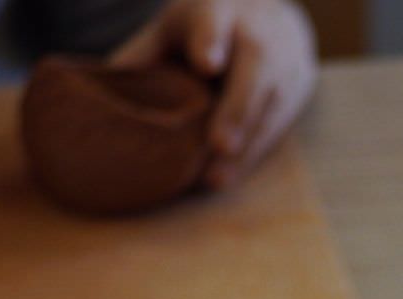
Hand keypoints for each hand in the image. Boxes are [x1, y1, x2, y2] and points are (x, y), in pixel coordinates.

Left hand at [110, 0, 315, 189]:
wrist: (270, 15)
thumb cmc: (205, 29)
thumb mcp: (172, 29)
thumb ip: (144, 56)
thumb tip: (102, 95)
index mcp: (218, 9)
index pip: (214, 22)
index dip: (210, 41)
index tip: (206, 63)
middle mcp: (258, 32)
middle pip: (254, 67)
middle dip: (237, 107)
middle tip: (219, 144)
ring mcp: (285, 60)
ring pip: (271, 103)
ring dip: (246, 143)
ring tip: (215, 178)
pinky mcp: (299, 87)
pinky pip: (279, 124)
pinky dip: (254, 153)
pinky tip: (229, 176)